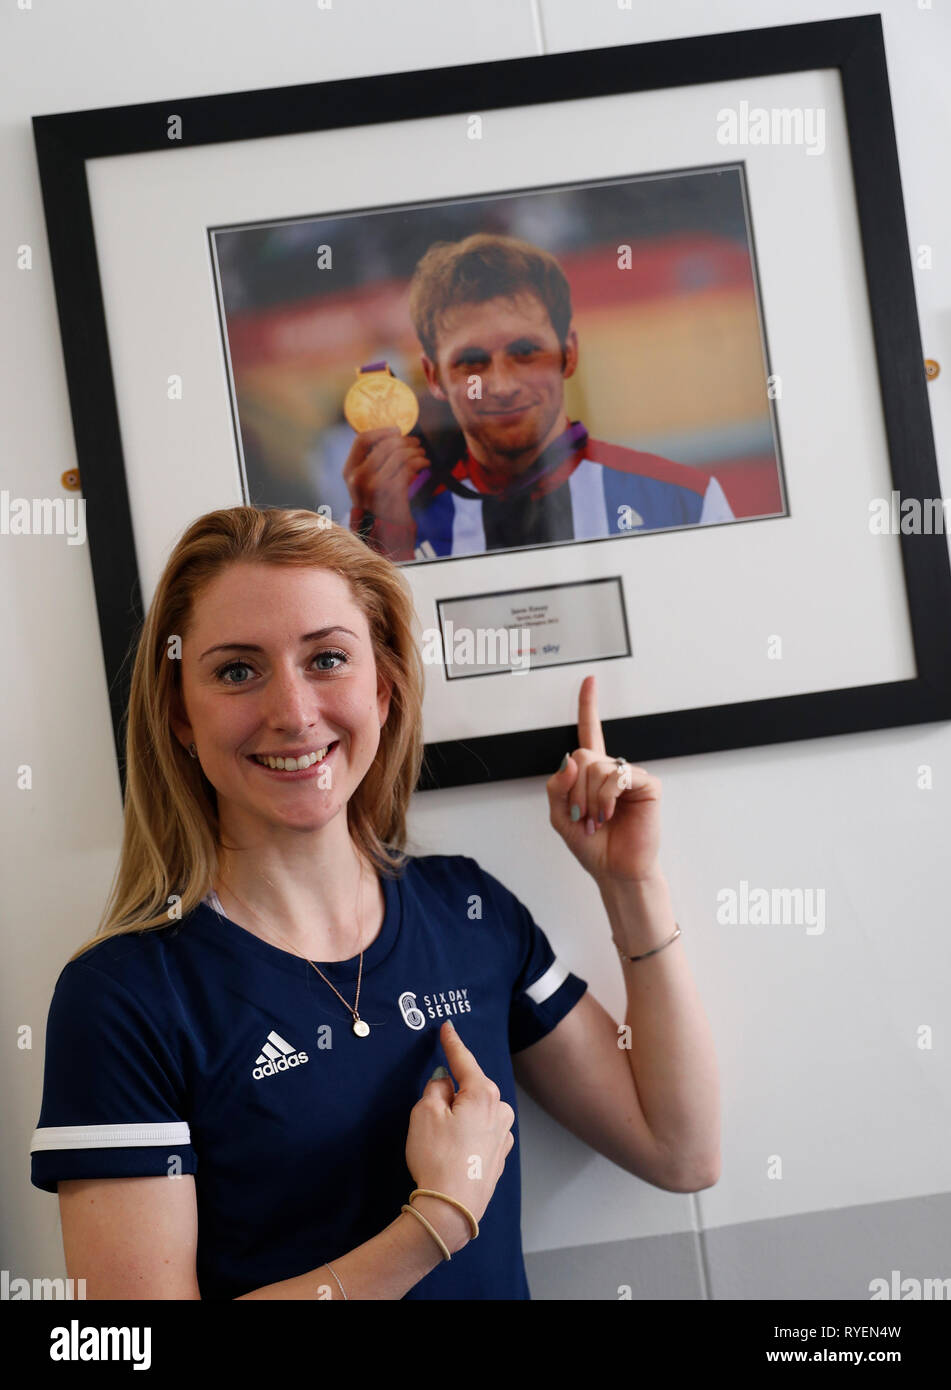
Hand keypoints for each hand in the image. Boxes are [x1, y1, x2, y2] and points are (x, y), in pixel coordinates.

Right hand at [343, 426, 429, 532]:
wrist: (386, 531)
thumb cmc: (380, 503)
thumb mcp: (366, 482)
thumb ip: (372, 461)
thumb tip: (393, 436)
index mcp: (349, 471)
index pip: (361, 440)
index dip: (382, 431)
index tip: (398, 430)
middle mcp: (358, 478)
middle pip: (384, 445)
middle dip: (404, 441)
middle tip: (416, 443)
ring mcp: (373, 486)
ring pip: (398, 455)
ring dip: (415, 450)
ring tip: (422, 453)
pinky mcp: (391, 492)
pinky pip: (409, 467)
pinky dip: (420, 461)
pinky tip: (425, 463)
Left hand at [546, 674, 661, 884]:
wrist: (616, 871)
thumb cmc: (593, 846)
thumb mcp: (560, 817)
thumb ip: (556, 787)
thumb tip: (568, 758)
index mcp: (592, 774)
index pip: (589, 732)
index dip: (588, 706)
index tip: (589, 680)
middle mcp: (612, 770)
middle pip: (582, 755)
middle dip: (574, 791)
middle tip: (584, 818)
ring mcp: (630, 776)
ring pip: (596, 767)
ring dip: (589, 800)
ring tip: (598, 821)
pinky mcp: (647, 785)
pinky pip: (617, 777)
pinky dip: (606, 798)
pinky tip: (611, 814)